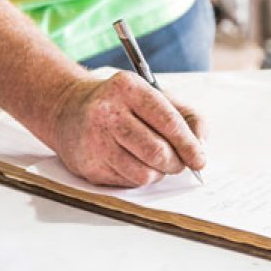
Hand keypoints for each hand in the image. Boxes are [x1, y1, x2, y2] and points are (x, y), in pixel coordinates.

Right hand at [50, 71, 205, 186]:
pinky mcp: (88, 165)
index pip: (168, 121)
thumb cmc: (121, 104)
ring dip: (158, 173)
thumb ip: (186, 116)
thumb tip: (201, 146)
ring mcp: (94, 140)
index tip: (199, 159)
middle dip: (176, 163)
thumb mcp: (155, 96)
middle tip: (179, 163)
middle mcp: (107, 112)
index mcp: (128, 88)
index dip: (189, 145)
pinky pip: (127, 183)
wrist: (69, 109)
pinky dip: (138, 177)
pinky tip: (131, 161)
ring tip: (154, 161)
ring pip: (144, 174)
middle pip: (157, 152)